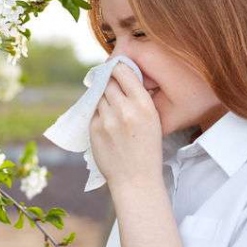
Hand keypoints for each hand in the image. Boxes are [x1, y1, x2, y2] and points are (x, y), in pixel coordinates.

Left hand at [89, 63, 163, 190]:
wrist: (135, 179)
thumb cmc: (147, 149)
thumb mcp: (153, 120)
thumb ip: (138, 98)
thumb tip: (121, 77)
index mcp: (143, 105)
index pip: (123, 72)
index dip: (117, 68)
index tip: (116, 68)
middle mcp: (124, 109)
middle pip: (108, 81)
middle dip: (109, 81)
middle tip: (111, 85)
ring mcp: (107, 119)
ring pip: (98, 95)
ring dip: (102, 97)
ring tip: (111, 108)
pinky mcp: (94, 129)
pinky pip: (93, 111)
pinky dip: (98, 112)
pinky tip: (107, 122)